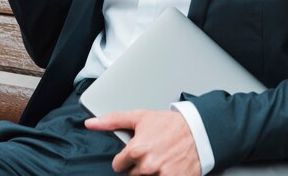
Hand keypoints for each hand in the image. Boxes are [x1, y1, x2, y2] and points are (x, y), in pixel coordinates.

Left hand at [85, 109, 200, 175]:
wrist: (197, 131)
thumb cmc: (168, 124)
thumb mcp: (139, 117)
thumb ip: (112, 120)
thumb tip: (89, 123)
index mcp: (136, 149)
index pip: (118, 166)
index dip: (126, 158)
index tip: (136, 152)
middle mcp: (147, 165)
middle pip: (132, 174)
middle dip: (140, 165)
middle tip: (153, 152)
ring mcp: (161, 175)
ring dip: (151, 172)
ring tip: (162, 158)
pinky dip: (162, 175)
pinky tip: (169, 166)